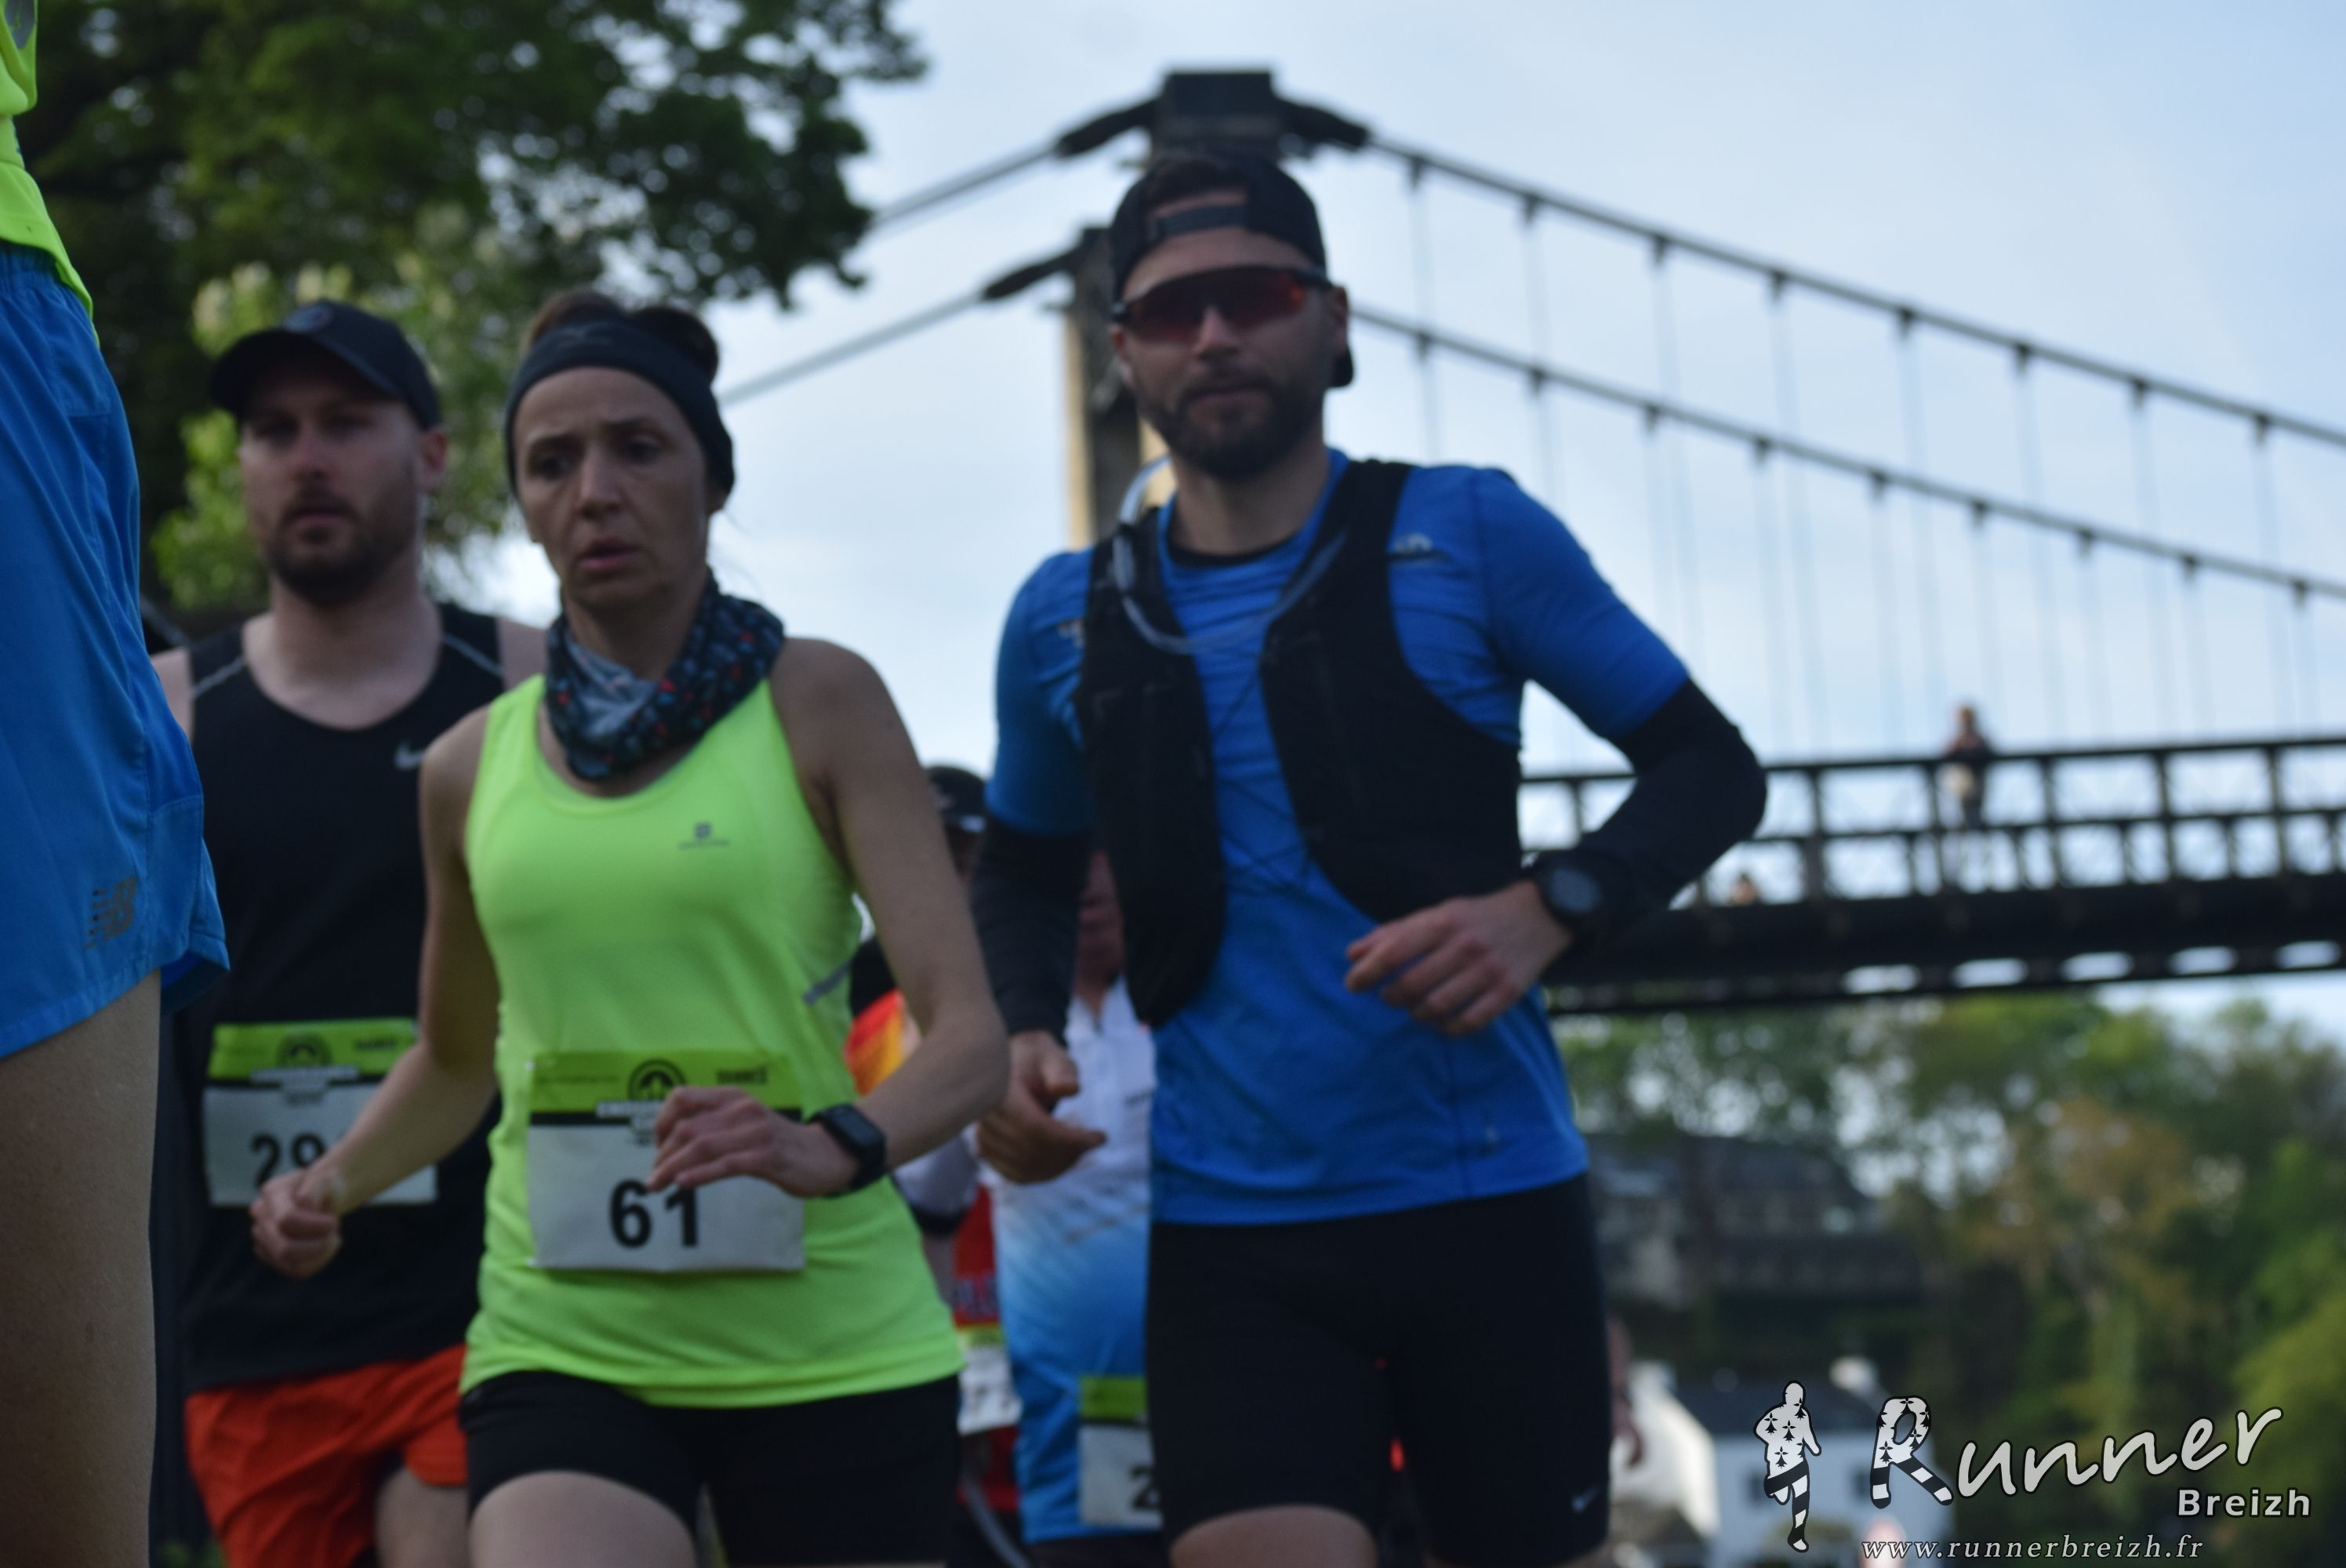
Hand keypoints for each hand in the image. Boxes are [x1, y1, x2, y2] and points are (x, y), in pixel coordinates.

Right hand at [250, 1164, 346, 1278]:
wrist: (321, 1195)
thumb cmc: (324, 1187)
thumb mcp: (325, 1178)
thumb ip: (315, 1186)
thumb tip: (303, 1203)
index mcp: (273, 1192)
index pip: (286, 1220)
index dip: (316, 1226)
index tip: (335, 1221)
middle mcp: (261, 1215)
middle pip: (284, 1248)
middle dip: (318, 1244)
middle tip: (335, 1231)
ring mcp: (263, 1237)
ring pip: (290, 1264)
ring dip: (320, 1255)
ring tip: (333, 1239)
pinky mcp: (271, 1255)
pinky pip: (296, 1271)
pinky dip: (318, 1262)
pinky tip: (327, 1247)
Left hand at [648, 1087, 857, 1198]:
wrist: (826, 1153)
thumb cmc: (778, 1143)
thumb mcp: (743, 1124)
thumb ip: (713, 1127)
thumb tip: (670, 1147)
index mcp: (731, 1097)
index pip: (681, 1097)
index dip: (661, 1122)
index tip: (657, 1148)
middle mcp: (741, 1109)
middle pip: (687, 1128)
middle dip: (662, 1155)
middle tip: (652, 1178)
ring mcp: (756, 1131)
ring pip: (702, 1146)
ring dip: (673, 1167)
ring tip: (656, 1185)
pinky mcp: (768, 1156)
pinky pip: (727, 1164)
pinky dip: (701, 1173)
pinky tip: (684, 1183)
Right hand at [976, 1030, 1104, 1183]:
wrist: (1012, 1067)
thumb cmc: (1037, 1062)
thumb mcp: (1052, 1058)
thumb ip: (1061, 1071)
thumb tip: (1069, 1090)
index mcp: (999, 1092)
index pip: (1034, 1127)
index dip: (1069, 1139)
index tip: (1100, 1137)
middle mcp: (986, 1118)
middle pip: (1031, 1151)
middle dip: (1070, 1152)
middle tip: (1095, 1141)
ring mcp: (984, 1137)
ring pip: (1026, 1168)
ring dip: (1061, 1165)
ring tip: (1082, 1147)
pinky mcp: (987, 1151)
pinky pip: (1017, 1174)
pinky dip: (1045, 1173)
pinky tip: (1065, 1158)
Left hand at [1342, 882, 1569, 1036]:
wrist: (1538, 916)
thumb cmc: (1475, 918)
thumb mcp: (1436, 914)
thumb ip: (1394, 933)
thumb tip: (1352, 954)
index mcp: (1442, 922)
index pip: (1394, 952)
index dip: (1367, 972)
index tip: (1352, 985)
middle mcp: (1465, 946)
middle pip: (1412, 984)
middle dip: (1392, 997)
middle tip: (1390, 997)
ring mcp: (1488, 970)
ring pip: (1437, 1007)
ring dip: (1417, 1014)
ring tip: (1415, 1008)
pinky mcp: (1508, 992)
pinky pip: (1469, 1023)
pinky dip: (1448, 1029)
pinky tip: (1442, 1022)